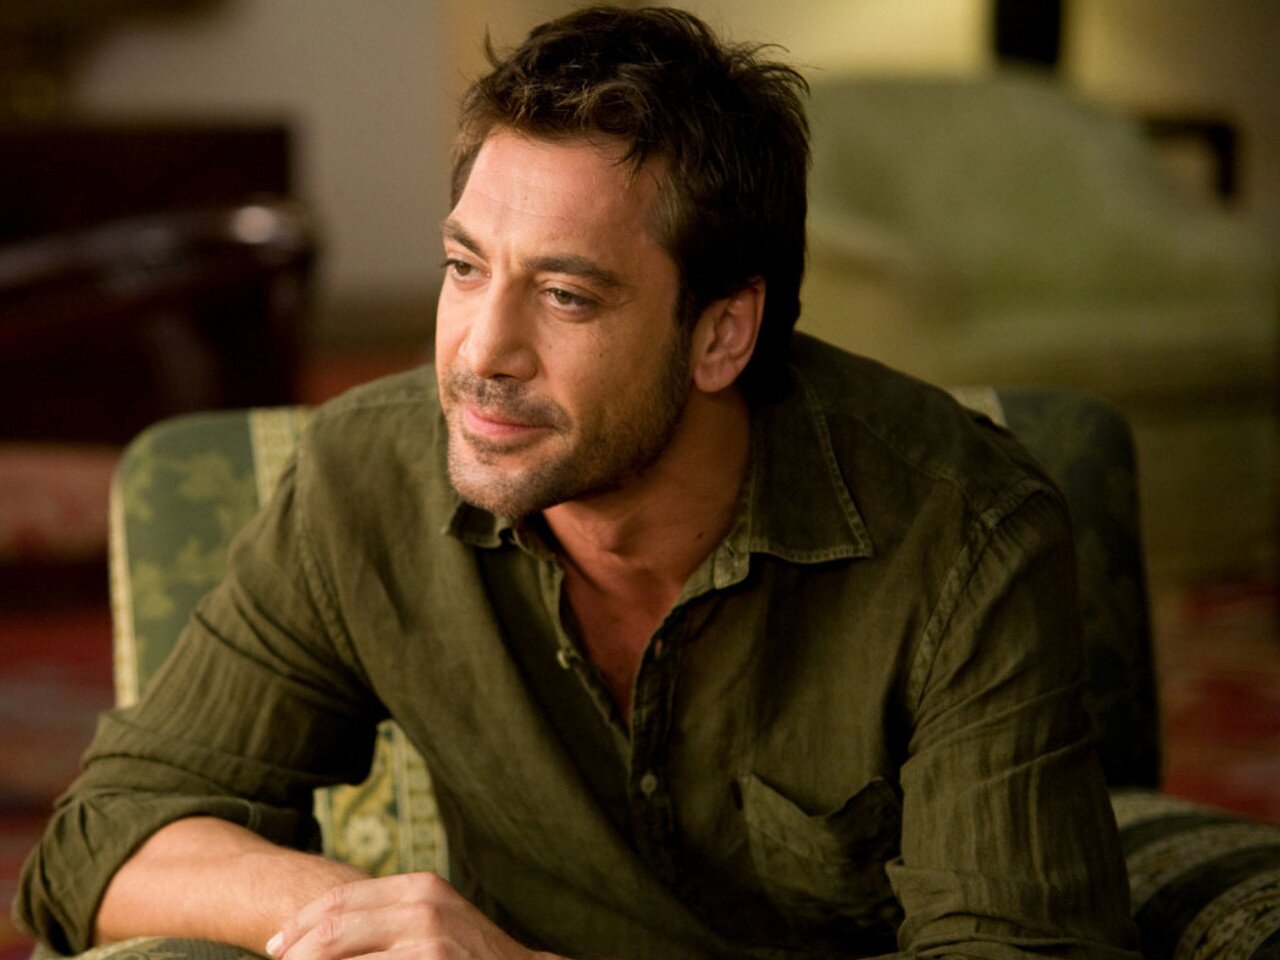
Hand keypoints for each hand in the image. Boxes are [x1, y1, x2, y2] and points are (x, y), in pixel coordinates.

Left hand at [265, 872, 560, 959]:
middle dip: (295, 952)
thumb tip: (328, 932)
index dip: (300, 923)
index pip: (340, 899)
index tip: (276, 946)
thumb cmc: (471, 957)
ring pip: (339, 954)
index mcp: (419, 886)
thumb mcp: (436, 921)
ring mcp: (426, 938)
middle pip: (332, 926)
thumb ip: (392, 917)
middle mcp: (421, 904)